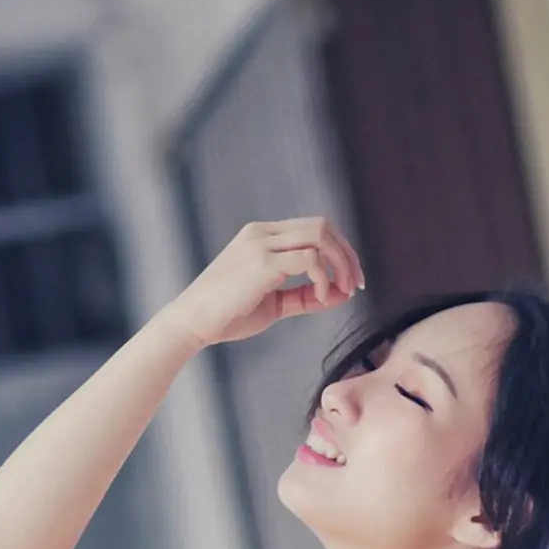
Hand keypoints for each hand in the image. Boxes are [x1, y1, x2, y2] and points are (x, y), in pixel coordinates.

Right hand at [154, 216, 366, 350]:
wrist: (192, 323)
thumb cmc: (227, 315)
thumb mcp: (274, 304)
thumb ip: (305, 296)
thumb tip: (341, 294)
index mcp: (262, 236)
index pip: (313, 228)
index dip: (340, 251)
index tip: (351, 280)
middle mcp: (262, 233)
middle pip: (322, 226)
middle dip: (347, 255)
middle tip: (356, 285)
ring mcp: (260, 244)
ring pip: (319, 235)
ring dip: (341, 263)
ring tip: (343, 290)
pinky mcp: (261, 261)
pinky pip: (310, 258)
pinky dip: (324, 278)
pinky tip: (321, 297)